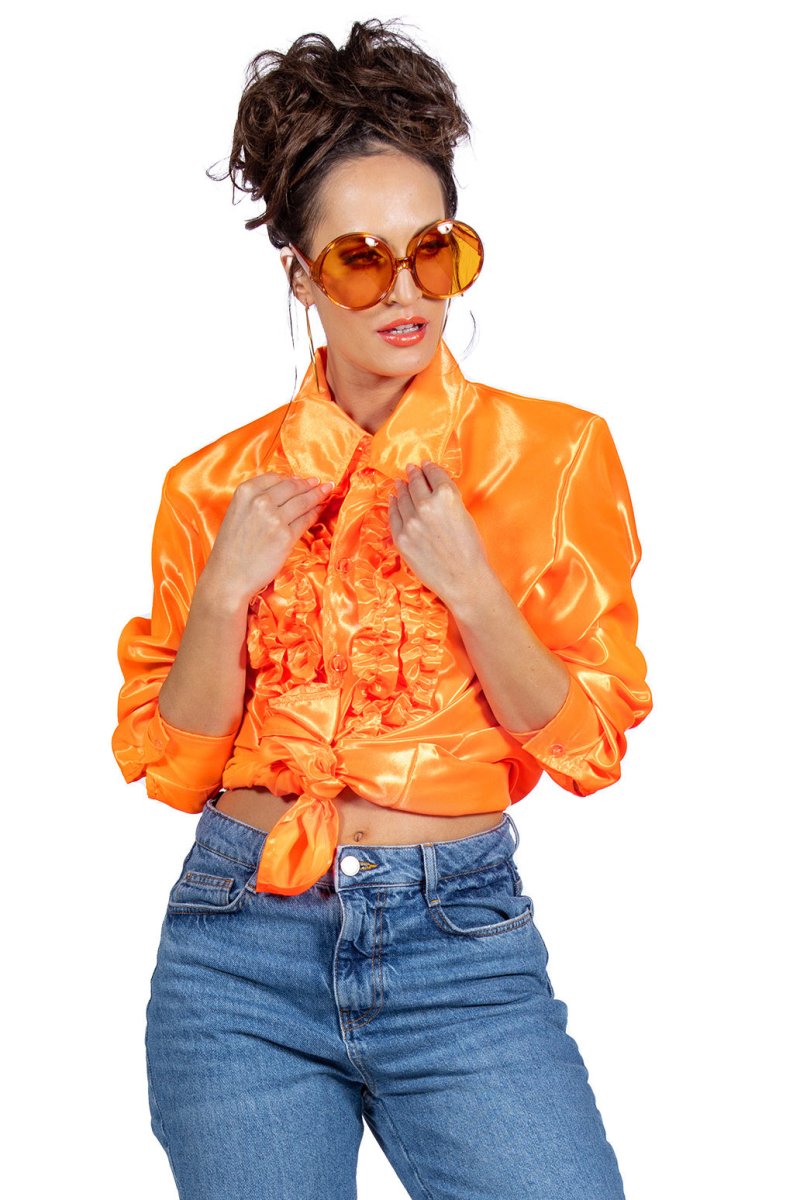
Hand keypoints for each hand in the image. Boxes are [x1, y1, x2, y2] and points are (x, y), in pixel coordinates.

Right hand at [201, 472, 333, 606]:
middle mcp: (260, 501)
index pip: (275, 477)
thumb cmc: (230, 549)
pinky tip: (319, 510)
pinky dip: (315, 513)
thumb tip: (282, 490)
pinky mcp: (286, 536)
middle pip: (292, 487)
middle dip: (309, 484)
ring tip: (327, 491)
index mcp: (245, 492)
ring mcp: (274, 518)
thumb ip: (254, 500)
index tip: (301, 479)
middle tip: (320, 482)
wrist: (228, 576)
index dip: (292, 478)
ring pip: (303, 501)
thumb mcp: (237, 513)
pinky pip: (306, 520)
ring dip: (317, 495)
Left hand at [387, 461, 490, 606]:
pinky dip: (393, 505)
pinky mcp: (401, 537)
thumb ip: (448, 500)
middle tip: (410, 468)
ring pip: (402, 497)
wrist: (464, 580)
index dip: (429, 467)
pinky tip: (393, 499)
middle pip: (415, 483)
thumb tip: (434, 490)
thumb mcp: (465, 515)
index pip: (434, 474)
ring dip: (401, 487)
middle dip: (413, 474)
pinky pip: (393, 515)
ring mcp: (411, 522)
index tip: (425, 464)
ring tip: (400, 482)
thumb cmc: (471, 550)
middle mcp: (426, 505)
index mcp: (447, 496)